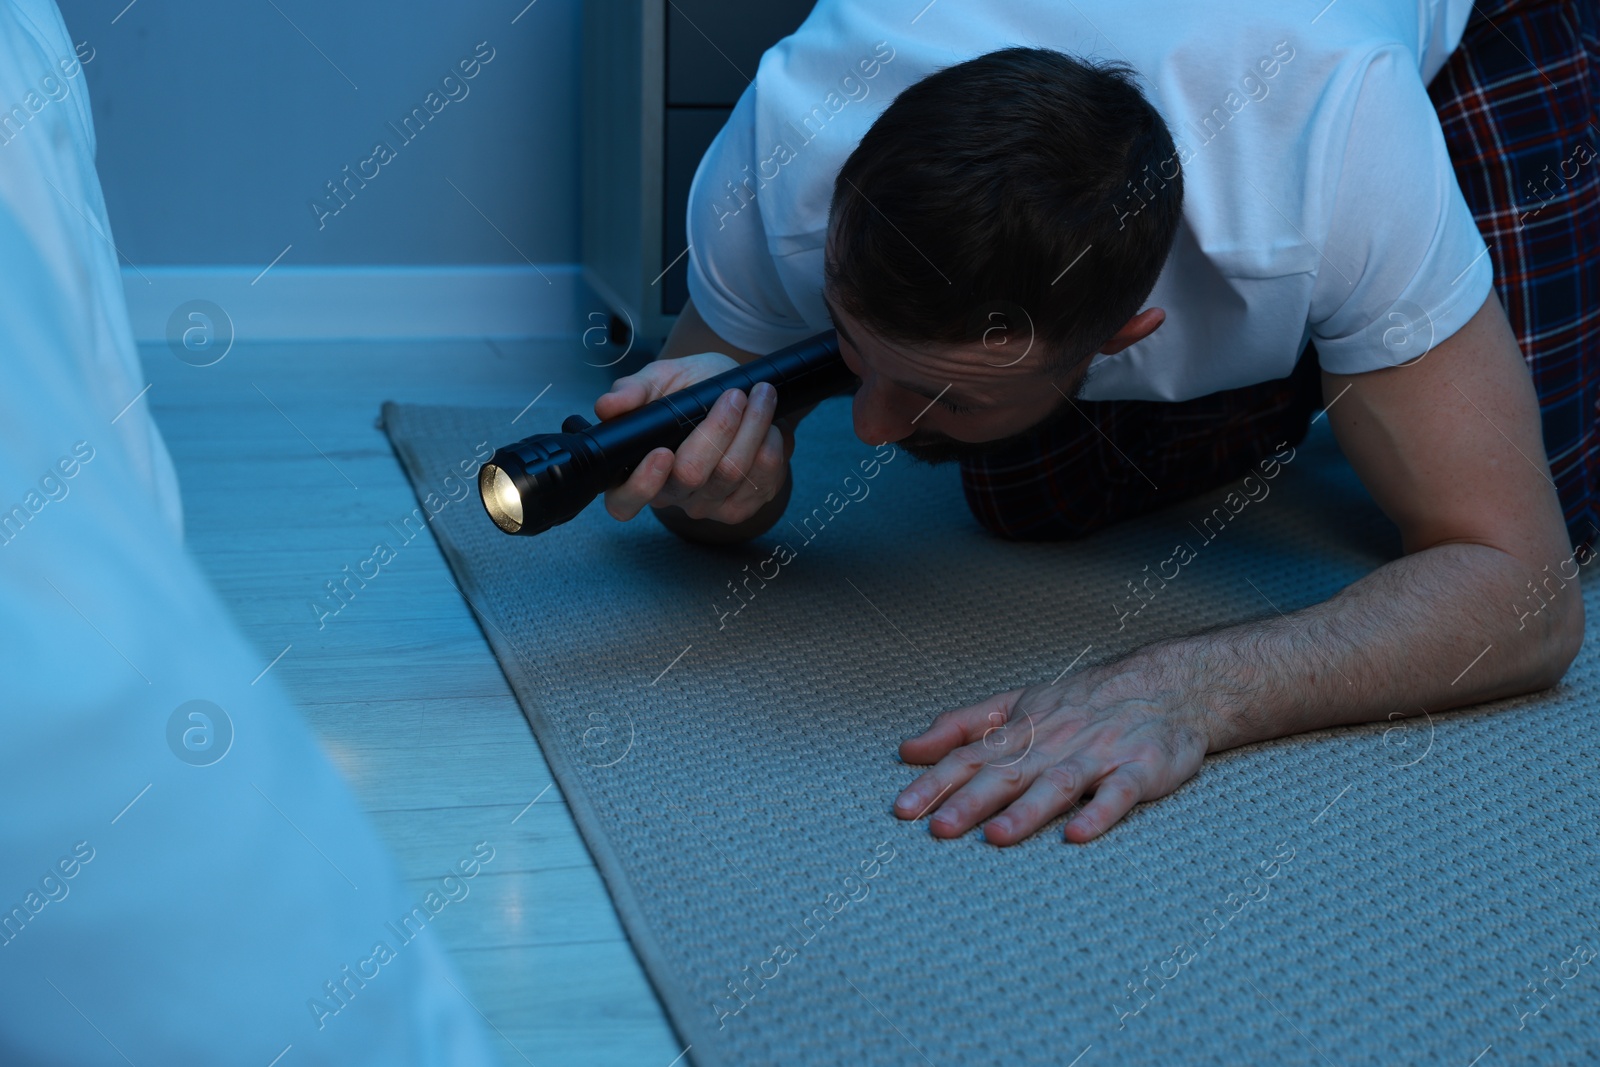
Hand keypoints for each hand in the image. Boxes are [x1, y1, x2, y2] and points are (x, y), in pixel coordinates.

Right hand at [594, 352, 792, 525]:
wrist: (738, 394)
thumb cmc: (691, 389)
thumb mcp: (660, 378)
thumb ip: (633, 389)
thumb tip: (607, 405)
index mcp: (636, 471)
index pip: (623, 502)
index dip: (642, 485)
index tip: (663, 452)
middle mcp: (670, 496)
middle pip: (691, 476)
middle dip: (718, 428)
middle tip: (733, 395)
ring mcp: (707, 505)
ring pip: (731, 473)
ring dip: (752, 427)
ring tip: (759, 395)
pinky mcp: (742, 506)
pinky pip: (763, 480)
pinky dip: (771, 444)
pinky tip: (769, 425)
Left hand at [891, 673, 1211, 844]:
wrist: (1167, 684)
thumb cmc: (1083, 702)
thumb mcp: (1017, 704)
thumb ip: (962, 727)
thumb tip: (908, 749)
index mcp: (1022, 730)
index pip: (970, 757)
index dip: (936, 783)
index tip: (902, 810)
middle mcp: (1054, 743)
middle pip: (1007, 773)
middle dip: (971, 801)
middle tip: (938, 829)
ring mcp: (1097, 755)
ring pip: (1057, 784)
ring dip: (1027, 811)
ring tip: (996, 837)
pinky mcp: (1140, 770)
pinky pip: (1118, 794)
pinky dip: (1099, 813)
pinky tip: (1077, 834)